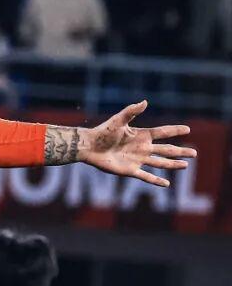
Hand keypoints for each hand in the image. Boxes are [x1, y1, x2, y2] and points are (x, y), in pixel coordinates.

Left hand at [78, 101, 195, 186]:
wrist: (89, 147)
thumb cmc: (103, 132)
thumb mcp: (119, 120)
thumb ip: (132, 111)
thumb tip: (145, 101)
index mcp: (142, 135)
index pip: (163, 132)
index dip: (175, 130)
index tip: (188, 129)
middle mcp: (142, 148)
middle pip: (166, 149)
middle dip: (180, 151)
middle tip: (195, 153)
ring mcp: (138, 160)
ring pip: (160, 163)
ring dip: (173, 164)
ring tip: (186, 165)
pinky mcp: (130, 170)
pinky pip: (146, 176)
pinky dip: (156, 180)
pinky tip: (167, 184)